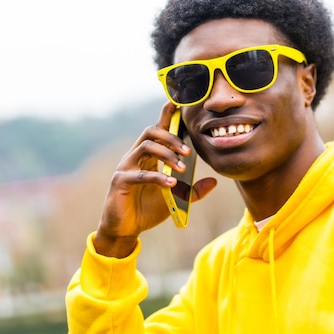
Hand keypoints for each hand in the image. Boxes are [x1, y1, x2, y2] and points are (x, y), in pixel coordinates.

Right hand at [94, 102, 216, 257]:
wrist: (125, 230)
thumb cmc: (147, 210)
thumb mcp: (175, 200)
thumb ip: (193, 191)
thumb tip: (213, 182)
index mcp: (148, 156)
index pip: (158, 130)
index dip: (167, 115)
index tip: (178, 103)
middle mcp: (135, 156)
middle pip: (151, 132)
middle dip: (171, 137)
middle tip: (187, 151)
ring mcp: (126, 167)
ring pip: (146, 147)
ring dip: (166, 154)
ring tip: (181, 168)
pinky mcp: (120, 181)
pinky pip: (140, 174)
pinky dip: (158, 177)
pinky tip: (171, 184)